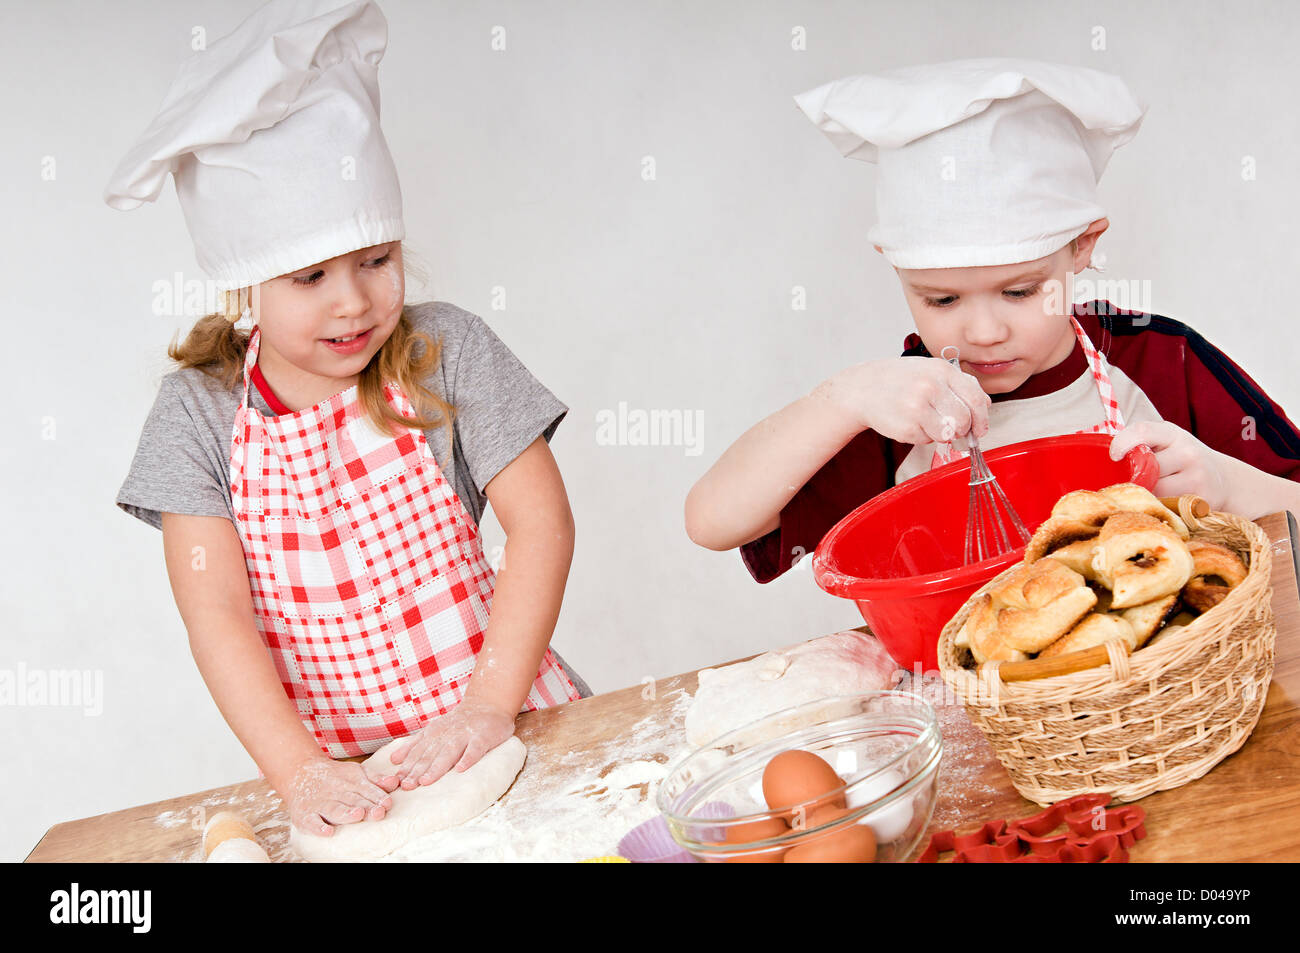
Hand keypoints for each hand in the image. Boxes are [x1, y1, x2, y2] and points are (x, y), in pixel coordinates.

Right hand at [282, 755, 395, 836]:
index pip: (366, 790)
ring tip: (357, 816)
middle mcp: (336, 793)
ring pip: (334, 810)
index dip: (377, 797)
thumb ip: (375, 779)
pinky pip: (311, 821)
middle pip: (353, 801)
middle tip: (379, 812)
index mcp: (350, 783)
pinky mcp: (305, 814)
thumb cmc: (335, 777)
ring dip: (346, 814)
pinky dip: (318, 827)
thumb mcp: (356, 772)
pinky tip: (328, 832)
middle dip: (366, 807)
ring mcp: (320, 804)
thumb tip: (395, 782)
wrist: (300, 771)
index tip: (388, 803)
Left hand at [385, 700, 515, 788]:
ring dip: (436, 767)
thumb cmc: (459, 722)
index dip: (407, 766)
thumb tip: (393, 760)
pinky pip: (475, 749)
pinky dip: (467, 759)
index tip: (396, 781)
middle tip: (406, 786)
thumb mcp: (434, 729)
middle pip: (430, 754)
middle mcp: (447, 734)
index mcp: (434, 733)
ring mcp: (465, 735)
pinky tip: (461, 770)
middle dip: (417, 770)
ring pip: (449, 752)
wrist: (488, 704)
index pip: (417, 751)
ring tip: (426, 781)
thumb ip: (415, 744)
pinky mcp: (482, 737)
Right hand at [816, 356, 989, 444]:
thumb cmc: (898, 380)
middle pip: (964, 420)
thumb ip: (960, 384)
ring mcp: (917, 407)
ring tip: (925, 421)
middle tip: (949, 427)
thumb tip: (985, 405)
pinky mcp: (906, 427)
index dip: (981, 419)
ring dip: (940, 433)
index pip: (975, 399)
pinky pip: (926, 440)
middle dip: (961, 429)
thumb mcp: (930, 370)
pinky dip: (922, 436)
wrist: (862, 388)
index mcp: (942, 370)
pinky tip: (909, 422)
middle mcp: (931, 387)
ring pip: (947, 434)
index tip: (979, 428)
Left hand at [1108, 421, 1228, 510]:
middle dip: (1137, 477)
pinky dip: (1159, 507)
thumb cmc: (1182, 458)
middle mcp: (1188, 453)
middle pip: (1145, 470)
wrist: (1225, 480)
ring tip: (1152, 492)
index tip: (1114, 455)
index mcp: (1173, 434)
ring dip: (1147, 494)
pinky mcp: (1200, 502)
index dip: (1123, 442)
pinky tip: (1163, 503)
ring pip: (1154, 491)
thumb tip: (1101, 456)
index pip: (1143, 431)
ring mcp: (1197, 478)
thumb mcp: (1167, 441)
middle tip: (1135, 481)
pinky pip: (1166, 508)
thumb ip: (1141, 443)